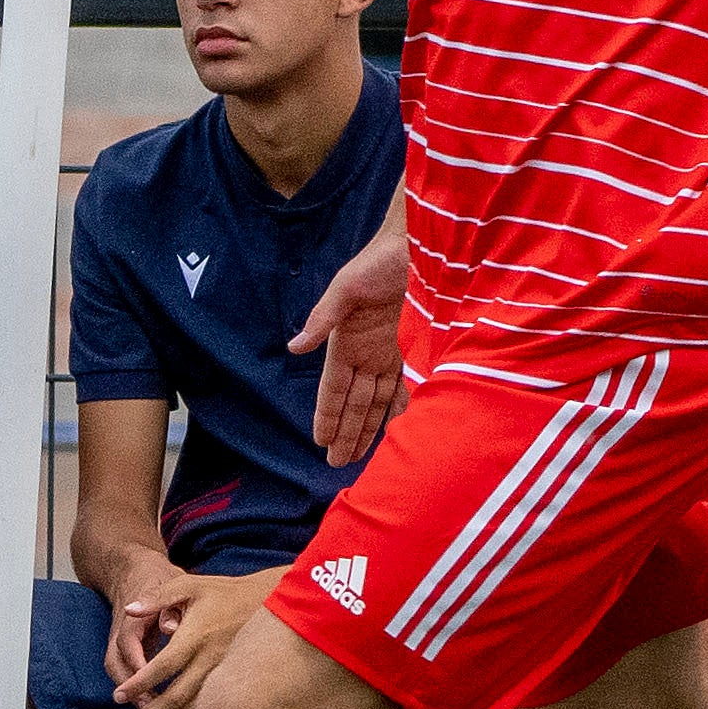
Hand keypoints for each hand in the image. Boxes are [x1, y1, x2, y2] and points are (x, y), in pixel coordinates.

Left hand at [112, 568, 275, 708]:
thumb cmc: (225, 593)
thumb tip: (129, 608)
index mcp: (197, 636)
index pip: (163, 666)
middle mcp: (211, 660)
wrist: (272, 606)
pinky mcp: (233, 684)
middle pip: (176, 697)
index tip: (118, 696)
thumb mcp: (189, 586)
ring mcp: (224, 675)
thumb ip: (158, 597)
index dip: (139, 684)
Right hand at [293, 220, 408, 464]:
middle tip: (337, 464)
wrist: (413, 244)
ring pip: (375, 398)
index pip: (333, 389)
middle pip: (354, 402)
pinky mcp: (402, 344)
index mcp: (345, 342)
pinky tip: (396, 424)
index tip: (320, 442)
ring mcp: (383, 349)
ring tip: (359, 454)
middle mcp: (363, 351)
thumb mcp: (346, 287)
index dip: (327, 416)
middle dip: (345, 432)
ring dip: (367, 426)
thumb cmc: (377, 260)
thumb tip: (294, 347)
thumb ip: (322, 318)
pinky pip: (398, 382)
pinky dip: (396, 404)